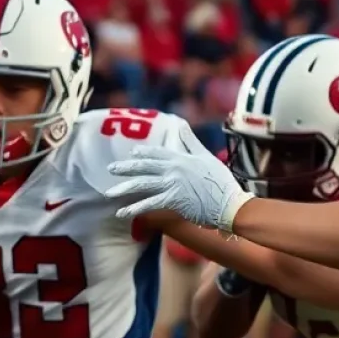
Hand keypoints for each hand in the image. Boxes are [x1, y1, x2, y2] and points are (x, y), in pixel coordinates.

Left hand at [107, 145, 252, 231]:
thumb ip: (191, 142)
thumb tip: (181, 125)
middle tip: (111, 169)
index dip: (143, 153)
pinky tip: (123, 213)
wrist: (229, 203)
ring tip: (110, 193)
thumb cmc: (221, 182)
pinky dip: (135, 209)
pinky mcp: (172, 200)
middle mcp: (174, 168)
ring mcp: (172, 184)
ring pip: (143, 184)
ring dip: (124, 189)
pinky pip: (149, 204)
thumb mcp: (207, 157)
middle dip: (126, 167)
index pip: (157, 152)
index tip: (132, 153)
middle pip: (145, 166)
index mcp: (181, 158)